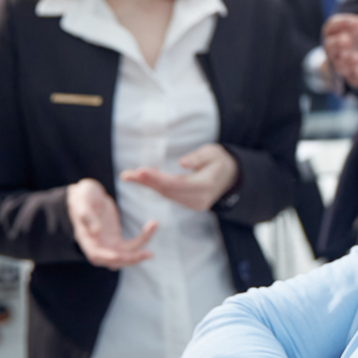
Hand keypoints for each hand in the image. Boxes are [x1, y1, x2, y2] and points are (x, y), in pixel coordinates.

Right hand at [67, 178, 157, 269]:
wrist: (88, 195)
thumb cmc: (82, 197)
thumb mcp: (82, 202)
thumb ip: (87, 215)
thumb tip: (95, 232)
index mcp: (86, 240)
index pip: (97, 255)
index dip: (112, 258)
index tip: (129, 255)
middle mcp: (96, 246)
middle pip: (114, 261)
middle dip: (132, 259)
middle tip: (149, 254)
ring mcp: (107, 245)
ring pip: (125, 256)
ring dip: (141, 250)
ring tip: (153, 231)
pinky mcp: (116, 241)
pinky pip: (131, 246)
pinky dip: (143, 239)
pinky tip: (152, 227)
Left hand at [121, 144, 239, 210]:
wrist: (229, 176)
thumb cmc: (219, 161)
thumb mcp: (213, 153)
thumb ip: (198, 158)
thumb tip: (182, 163)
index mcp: (206, 185)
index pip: (177, 183)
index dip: (157, 178)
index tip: (141, 170)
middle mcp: (199, 199)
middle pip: (168, 191)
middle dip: (147, 182)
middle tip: (127, 174)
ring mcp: (194, 204)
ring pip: (166, 194)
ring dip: (147, 185)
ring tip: (129, 176)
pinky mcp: (189, 204)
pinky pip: (169, 195)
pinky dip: (155, 187)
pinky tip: (142, 179)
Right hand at [323, 4, 357, 89]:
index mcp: (337, 31)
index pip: (332, 26)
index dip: (342, 23)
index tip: (357, 22)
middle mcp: (337, 49)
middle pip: (330, 48)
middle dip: (337, 44)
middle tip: (347, 40)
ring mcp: (345, 65)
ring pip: (341, 67)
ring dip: (348, 63)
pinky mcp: (357, 78)